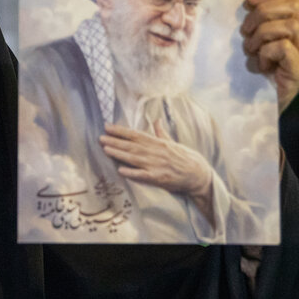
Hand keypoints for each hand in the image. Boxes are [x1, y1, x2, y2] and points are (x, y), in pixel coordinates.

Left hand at [100, 121, 216, 224]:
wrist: (198, 173)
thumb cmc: (185, 157)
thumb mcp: (173, 142)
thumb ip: (161, 133)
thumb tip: (156, 120)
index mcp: (158, 142)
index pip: (136, 134)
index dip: (120, 131)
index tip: (107, 127)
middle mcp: (156, 152)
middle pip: (132, 145)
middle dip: (115, 141)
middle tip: (100, 138)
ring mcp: (157, 165)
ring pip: (134, 158)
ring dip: (119, 154)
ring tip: (106, 150)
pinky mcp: (159, 178)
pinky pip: (143, 175)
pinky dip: (132, 172)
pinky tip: (121, 170)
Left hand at [240, 0, 298, 113]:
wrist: (258, 115)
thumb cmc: (252, 78)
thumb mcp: (252, 46)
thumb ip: (256, 26)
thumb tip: (247, 3)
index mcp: (296, 32)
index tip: (248, 2)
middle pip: (292, 8)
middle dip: (262, 14)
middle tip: (244, 32)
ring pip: (290, 25)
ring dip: (261, 34)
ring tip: (250, 50)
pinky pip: (283, 48)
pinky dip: (265, 52)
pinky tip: (259, 66)